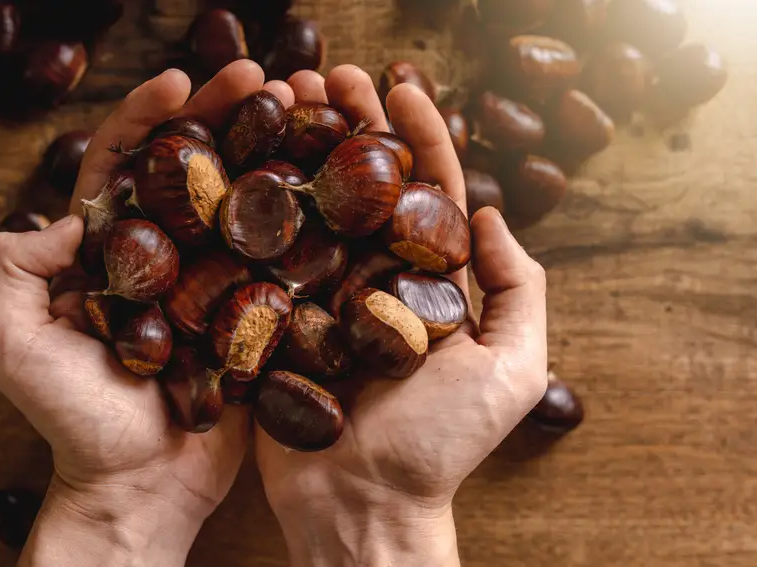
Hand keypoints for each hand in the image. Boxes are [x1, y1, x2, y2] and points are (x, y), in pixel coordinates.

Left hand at [0, 61, 278, 566]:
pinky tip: (334, 179)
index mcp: (106, 250)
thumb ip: (15, 271)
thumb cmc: (72, 423)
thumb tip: (69, 215)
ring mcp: (214, 280)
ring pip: (244, 200)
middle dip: (226, 114)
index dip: (149, 116)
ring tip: (312, 105)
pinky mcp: (255, 311)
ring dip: (275, 148)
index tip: (182, 83)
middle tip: (266, 76)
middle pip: (194, 167)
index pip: (124, 163)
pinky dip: (307, 216)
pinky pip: (283, 256)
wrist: (141, 489)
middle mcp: (165, 254)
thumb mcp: (12, 345)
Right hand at [254, 66, 548, 566]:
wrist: (361, 504)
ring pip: (312, 206)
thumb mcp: (513, 368)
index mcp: (431, 281)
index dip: (417, 133)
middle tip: (325, 75)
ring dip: (299, 148)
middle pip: (363, 184)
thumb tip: (491, 214)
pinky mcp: (276, 317)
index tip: (400, 84)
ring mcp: (322, 294)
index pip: (428, 190)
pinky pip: (264, 254)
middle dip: (349, 125)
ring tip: (281, 98)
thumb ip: (515, 289)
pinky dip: (254, 206)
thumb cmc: (440, 446)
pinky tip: (240, 161)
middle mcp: (376, 277)